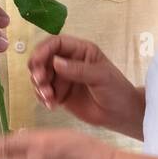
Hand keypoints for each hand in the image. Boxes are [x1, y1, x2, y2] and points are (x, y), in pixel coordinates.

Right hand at [27, 35, 143, 137]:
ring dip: (39, 86)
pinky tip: (51, 106)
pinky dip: (42, 98)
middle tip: (41, 81)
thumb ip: (78, 69)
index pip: (56, 43)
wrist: (121, 115)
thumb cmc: (116, 90)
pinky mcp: (59, 94)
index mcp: (80, 51)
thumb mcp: (101, 76)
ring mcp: (63, 78)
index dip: (43, 50)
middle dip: (37, 70)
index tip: (36, 62)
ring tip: (50, 98)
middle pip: (43, 59)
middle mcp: (68, 62)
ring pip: (40, 77)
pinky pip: (43, 93)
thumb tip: (55, 62)